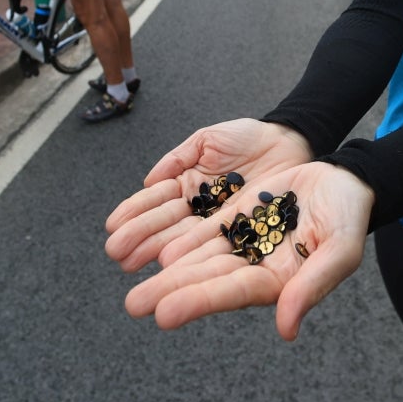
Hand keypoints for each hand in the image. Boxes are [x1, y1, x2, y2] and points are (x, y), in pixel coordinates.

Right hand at [105, 118, 313, 272]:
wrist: (290, 140)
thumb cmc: (248, 137)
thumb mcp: (208, 139)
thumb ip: (179, 157)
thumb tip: (149, 180)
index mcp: (187, 185)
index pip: (155, 202)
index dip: (134, 214)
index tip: (112, 227)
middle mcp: (199, 209)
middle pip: (165, 226)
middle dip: (139, 239)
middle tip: (116, 254)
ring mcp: (219, 223)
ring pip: (184, 240)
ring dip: (157, 253)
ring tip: (132, 265)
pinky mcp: (242, 233)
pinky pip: (215, 245)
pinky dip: (193, 256)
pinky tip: (171, 265)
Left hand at [118, 160, 373, 340]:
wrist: (346, 180)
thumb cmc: (349, 217)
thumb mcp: (339, 250)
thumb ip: (312, 287)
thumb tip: (286, 330)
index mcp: (278, 282)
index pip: (232, 292)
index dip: (199, 301)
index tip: (164, 314)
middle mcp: (254, 266)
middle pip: (206, 278)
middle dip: (169, 289)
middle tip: (133, 304)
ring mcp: (242, 241)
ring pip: (197, 255)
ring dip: (164, 266)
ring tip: (130, 273)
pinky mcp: (236, 217)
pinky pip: (202, 227)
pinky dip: (178, 235)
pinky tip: (151, 243)